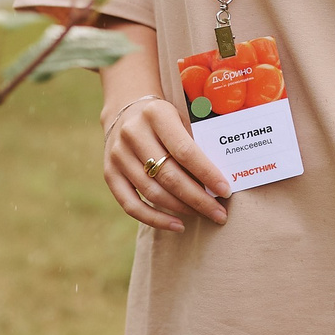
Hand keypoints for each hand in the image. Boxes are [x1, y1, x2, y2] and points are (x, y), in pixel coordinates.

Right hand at [104, 94, 230, 230]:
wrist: (126, 110)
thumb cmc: (164, 118)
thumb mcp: (181, 118)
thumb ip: (196, 143)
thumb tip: (219, 181)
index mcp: (155, 115)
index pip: (185, 151)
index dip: (206, 173)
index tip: (225, 190)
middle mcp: (133, 135)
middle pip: (169, 176)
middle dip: (198, 199)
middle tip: (220, 214)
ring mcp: (118, 155)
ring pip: (153, 192)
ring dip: (181, 209)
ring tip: (204, 215)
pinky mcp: (109, 174)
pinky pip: (131, 205)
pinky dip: (155, 219)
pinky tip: (177, 225)